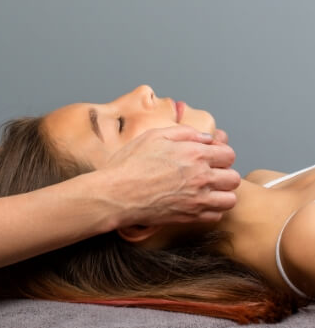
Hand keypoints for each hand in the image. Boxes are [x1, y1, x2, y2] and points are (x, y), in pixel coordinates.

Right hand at [99, 125, 240, 227]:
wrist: (116, 194)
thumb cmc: (131, 163)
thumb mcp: (154, 135)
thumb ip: (185, 133)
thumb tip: (206, 137)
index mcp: (195, 154)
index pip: (228, 154)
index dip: (221, 153)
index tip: (210, 156)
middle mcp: (201, 177)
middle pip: (233, 177)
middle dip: (224, 172)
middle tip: (210, 172)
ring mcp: (197, 199)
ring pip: (230, 199)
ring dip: (223, 193)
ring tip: (208, 189)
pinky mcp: (190, 217)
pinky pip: (216, 216)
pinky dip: (212, 209)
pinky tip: (199, 202)